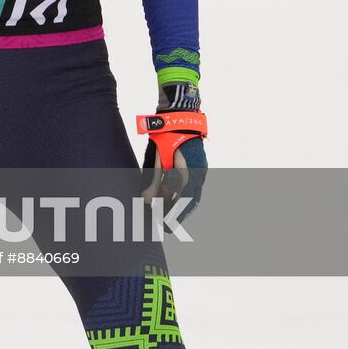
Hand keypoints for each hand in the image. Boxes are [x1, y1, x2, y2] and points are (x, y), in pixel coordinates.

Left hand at [138, 83, 208, 221]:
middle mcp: (197, 174)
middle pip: (188, 202)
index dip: (169, 213)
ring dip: (183, 211)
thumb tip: (146, 201)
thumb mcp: (156, 157)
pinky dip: (188, 201)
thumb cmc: (165, 136)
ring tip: (173, 223)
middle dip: (177, 217)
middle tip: (167, 231)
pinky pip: (195, 190)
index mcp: (186, 172)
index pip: (177, 199)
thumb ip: (152, 179)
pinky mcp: (201, 170)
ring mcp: (201, 172)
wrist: (181, 117)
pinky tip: (181, 207)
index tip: (161, 225)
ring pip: (193, 198)